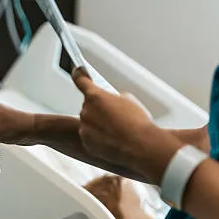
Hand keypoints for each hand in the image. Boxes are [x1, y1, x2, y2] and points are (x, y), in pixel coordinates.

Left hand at [72, 68, 181, 184]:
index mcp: (95, 96)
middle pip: (88, 105)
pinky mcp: (86, 143)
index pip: (80, 80)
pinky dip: (98, 137)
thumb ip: (113, 97)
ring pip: (89, 122)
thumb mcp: (129, 100)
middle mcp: (85, 111)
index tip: (78, 71)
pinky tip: (113, 139)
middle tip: (113, 114)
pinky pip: (90, 136)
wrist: (140, 147)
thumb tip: (109, 102)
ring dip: (98, 123)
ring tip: (117, 129)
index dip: (79, 74)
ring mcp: (84, 128)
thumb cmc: (137, 123)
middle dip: (98, 108)